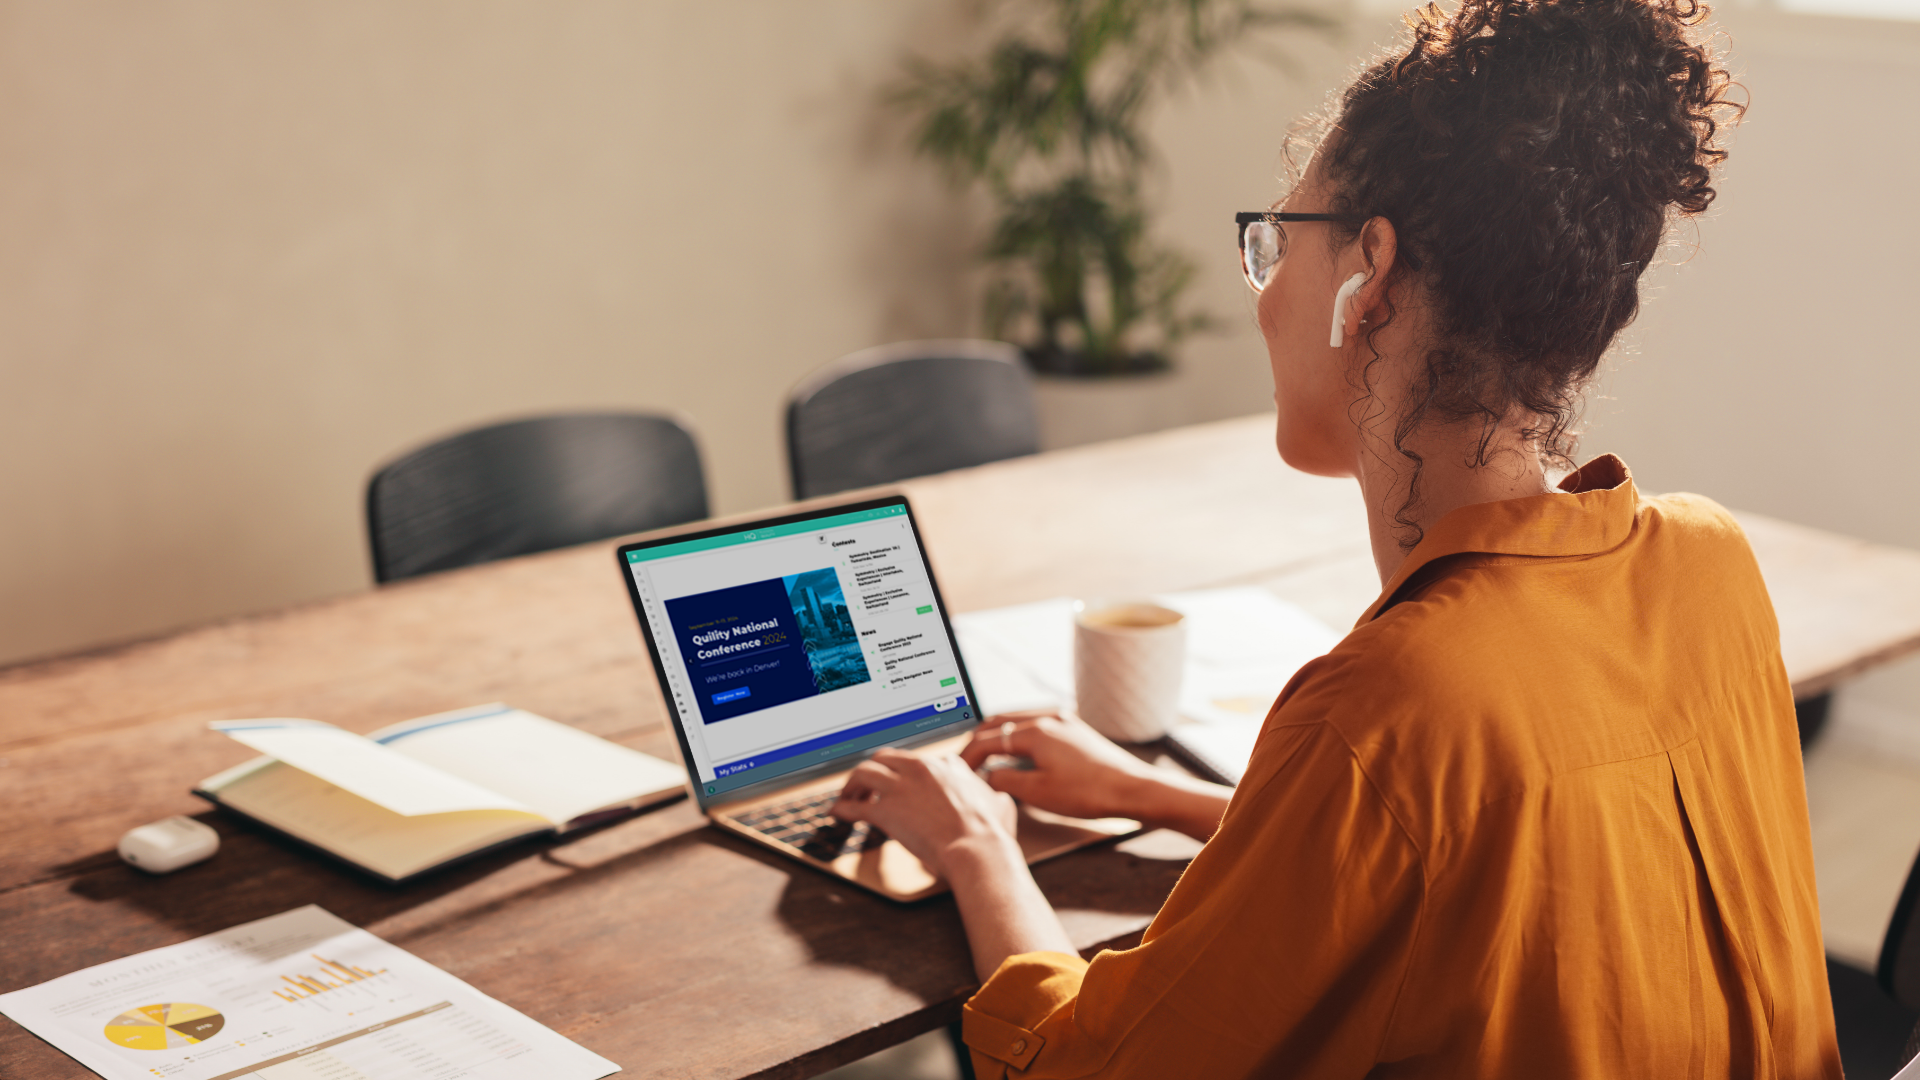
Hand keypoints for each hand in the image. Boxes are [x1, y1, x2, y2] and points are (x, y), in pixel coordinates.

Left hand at [830, 748, 1018, 877]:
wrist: (976, 847)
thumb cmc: (989, 832)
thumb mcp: (999, 804)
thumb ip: (994, 796)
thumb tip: (998, 798)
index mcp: (944, 765)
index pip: (914, 761)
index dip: (903, 772)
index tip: (898, 781)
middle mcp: (919, 769)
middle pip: (884, 759)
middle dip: (874, 771)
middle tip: (868, 787)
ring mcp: (900, 787)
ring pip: (863, 772)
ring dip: (853, 784)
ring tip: (848, 796)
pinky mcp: (885, 810)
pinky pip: (855, 806)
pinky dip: (842, 808)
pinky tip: (838, 814)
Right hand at [962, 710, 1235, 840]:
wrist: (1133, 789)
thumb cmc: (1089, 792)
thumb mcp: (1038, 793)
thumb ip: (1005, 782)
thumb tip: (989, 777)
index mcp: (1035, 731)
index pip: (988, 739)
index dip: (968, 756)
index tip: (958, 771)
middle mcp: (1048, 718)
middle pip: (1000, 721)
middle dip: (980, 739)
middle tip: (967, 758)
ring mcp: (1064, 720)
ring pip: (1019, 720)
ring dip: (999, 735)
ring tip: (989, 755)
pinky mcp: (1076, 729)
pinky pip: (1037, 724)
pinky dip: (1020, 735)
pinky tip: (1020, 752)